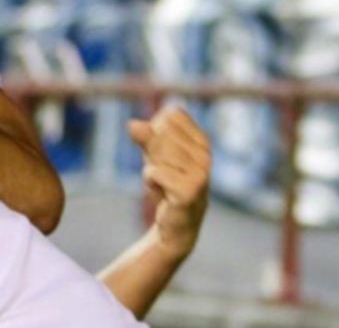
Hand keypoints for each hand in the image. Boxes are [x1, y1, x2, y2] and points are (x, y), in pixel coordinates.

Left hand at [129, 106, 210, 259]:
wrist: (177, 224)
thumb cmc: (167, 183)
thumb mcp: (154, 154)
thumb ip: (145, 136)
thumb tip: (132, 124)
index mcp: (202, 140)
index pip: (171, 115)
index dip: (156, 129)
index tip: (164, 151)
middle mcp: (205, 154)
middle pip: (161, 132)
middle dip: (153, 152)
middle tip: (163, 171)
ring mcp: (200, 172)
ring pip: (157, 152)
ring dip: (151, 169)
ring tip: (164, 183)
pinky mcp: (189, 190)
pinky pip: (153, 172)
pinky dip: (150, 182)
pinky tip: (163, 194)